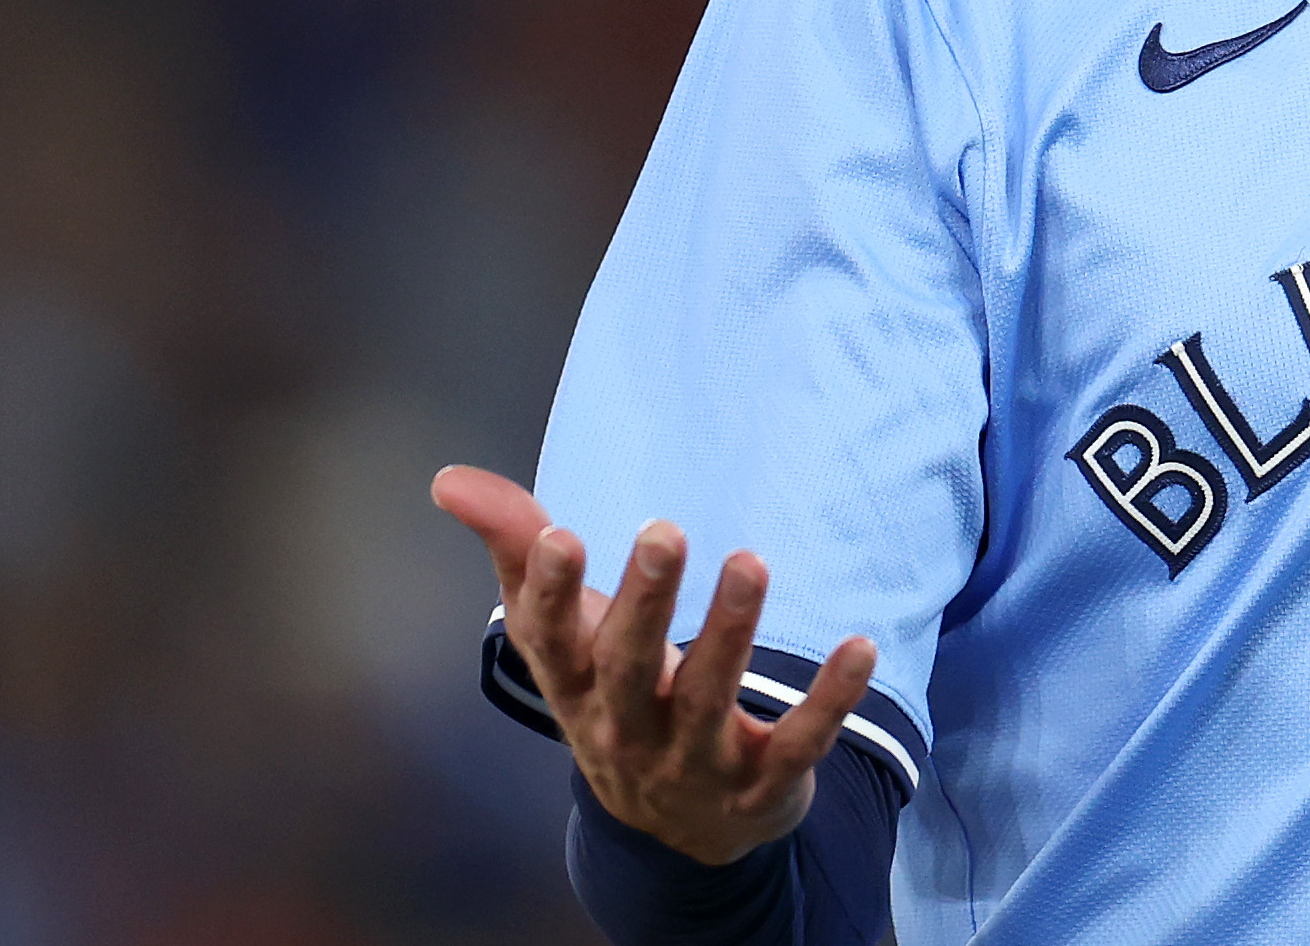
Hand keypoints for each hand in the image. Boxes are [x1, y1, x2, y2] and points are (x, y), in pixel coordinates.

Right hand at [431, 465, 882, 866]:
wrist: (674, 831)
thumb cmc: (613, 698)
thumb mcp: (564, 637)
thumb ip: (516, 550)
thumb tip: (449, 479)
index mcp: (575, 689)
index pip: (549, 643)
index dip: (548, 593)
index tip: (557, 534)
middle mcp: (627, 730)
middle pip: (629, 666)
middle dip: (645, 602)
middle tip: (663, 531)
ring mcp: (695, 764)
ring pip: (708, 698)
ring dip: (731, 631)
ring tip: (750, 562)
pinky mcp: (763, 785)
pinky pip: (798, 743)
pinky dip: (829, 699)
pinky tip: (860, 647)